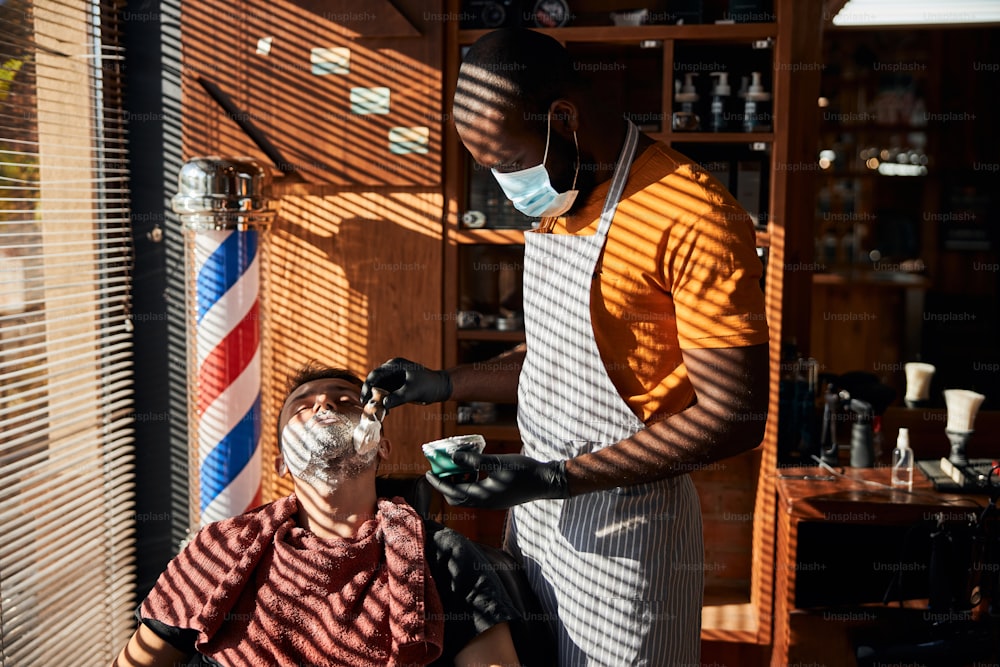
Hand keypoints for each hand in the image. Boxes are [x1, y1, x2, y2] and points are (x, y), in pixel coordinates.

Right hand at [362, 357, 452, 408]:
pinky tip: (385, 412)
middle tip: (367, 407)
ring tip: (376, 412)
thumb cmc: (429, 385)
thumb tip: (384, 404)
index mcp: (395, 365)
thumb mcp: (413, 391)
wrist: (441, 388)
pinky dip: (384, 402)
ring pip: (380, 389)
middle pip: (375, 382)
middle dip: (370, 395)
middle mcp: (392, 371)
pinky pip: (387, 394)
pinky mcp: (398, 387)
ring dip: (377, 400)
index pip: (375, 374)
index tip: (364, 399)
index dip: (367, 387)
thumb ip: (398, 397)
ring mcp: (395, 379)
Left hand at [425, 451, 568, 509]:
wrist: (546, 482)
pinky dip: (469, 485)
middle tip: (438, 470)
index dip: (438, 483)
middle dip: (445, 485)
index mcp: (483, 496)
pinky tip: (473, 471)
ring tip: (454, 468)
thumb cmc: (524, 470)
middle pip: (457, 498)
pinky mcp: (498, 499)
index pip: (453, 491)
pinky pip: (477, 495)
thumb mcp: (498, 462)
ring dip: (457, 484)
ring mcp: (492, 503)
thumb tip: (453, 457)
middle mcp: (485, 503)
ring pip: (467, 498)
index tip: (427, 473)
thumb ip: (475, 461)